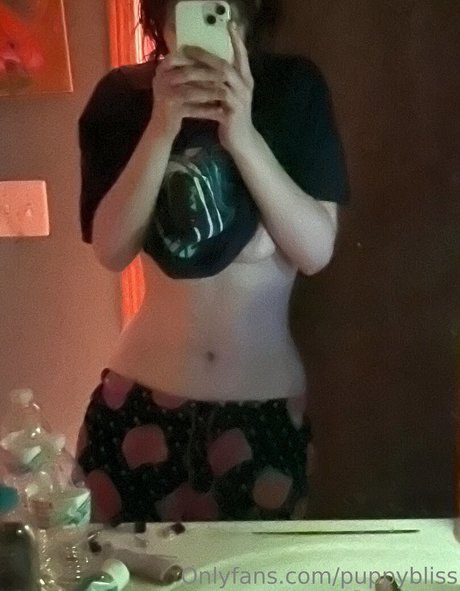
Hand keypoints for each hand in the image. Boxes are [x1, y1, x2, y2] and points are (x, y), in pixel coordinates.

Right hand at [151, 51, 226, 137]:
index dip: (198, 57)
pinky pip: (193, 109)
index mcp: (162, 69)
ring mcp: (165, 96)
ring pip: (191, 92)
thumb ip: (187, 68)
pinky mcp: (171, 111)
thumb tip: (210, 52)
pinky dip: (207, 110)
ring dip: (210, 92)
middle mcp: (160, 80)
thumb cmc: (174, 102)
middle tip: (226, 75)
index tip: (217, 57)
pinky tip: (220, 111)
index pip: (180, 56)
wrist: (161, 128)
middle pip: (188, 73)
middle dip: (209, 74)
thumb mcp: (176, 82)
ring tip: (226, 94)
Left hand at [183, 24, 256, 152]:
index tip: (230, 24)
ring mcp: (238, 101)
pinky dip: (199, 102)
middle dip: (205, 56)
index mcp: (245, 80)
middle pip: (224, 66)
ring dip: (199, 76)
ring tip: (182, 70)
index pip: (242, 55)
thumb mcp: (231, 94)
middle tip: (188, 47)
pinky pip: (213, 105)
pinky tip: (186, 99)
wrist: (242, 140)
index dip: (237, 40)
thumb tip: (208, 63)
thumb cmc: (232, 115)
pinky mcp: (231, 115)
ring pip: (218, 83)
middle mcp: (244, 87)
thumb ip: (223, 79)